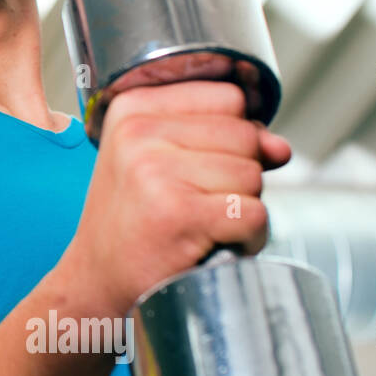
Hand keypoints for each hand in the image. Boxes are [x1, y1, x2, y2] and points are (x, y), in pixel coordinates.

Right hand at [63, 80, 290, 316]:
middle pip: (245, 136)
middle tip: (192, 201)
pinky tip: (212, 244)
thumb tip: (279, 148)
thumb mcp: (160, 159)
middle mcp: (139, 133)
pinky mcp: (181, 214)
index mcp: (132, 109)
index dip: (229, 135)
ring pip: (254, 176)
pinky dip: (247, 237)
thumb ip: (222, 139)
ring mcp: (157, 172)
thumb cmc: (133, 218)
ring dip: (241, 208)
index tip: (194, 165)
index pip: (227, 97)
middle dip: (237, 175)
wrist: (96, 278)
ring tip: (198, 224)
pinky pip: (255, 214)